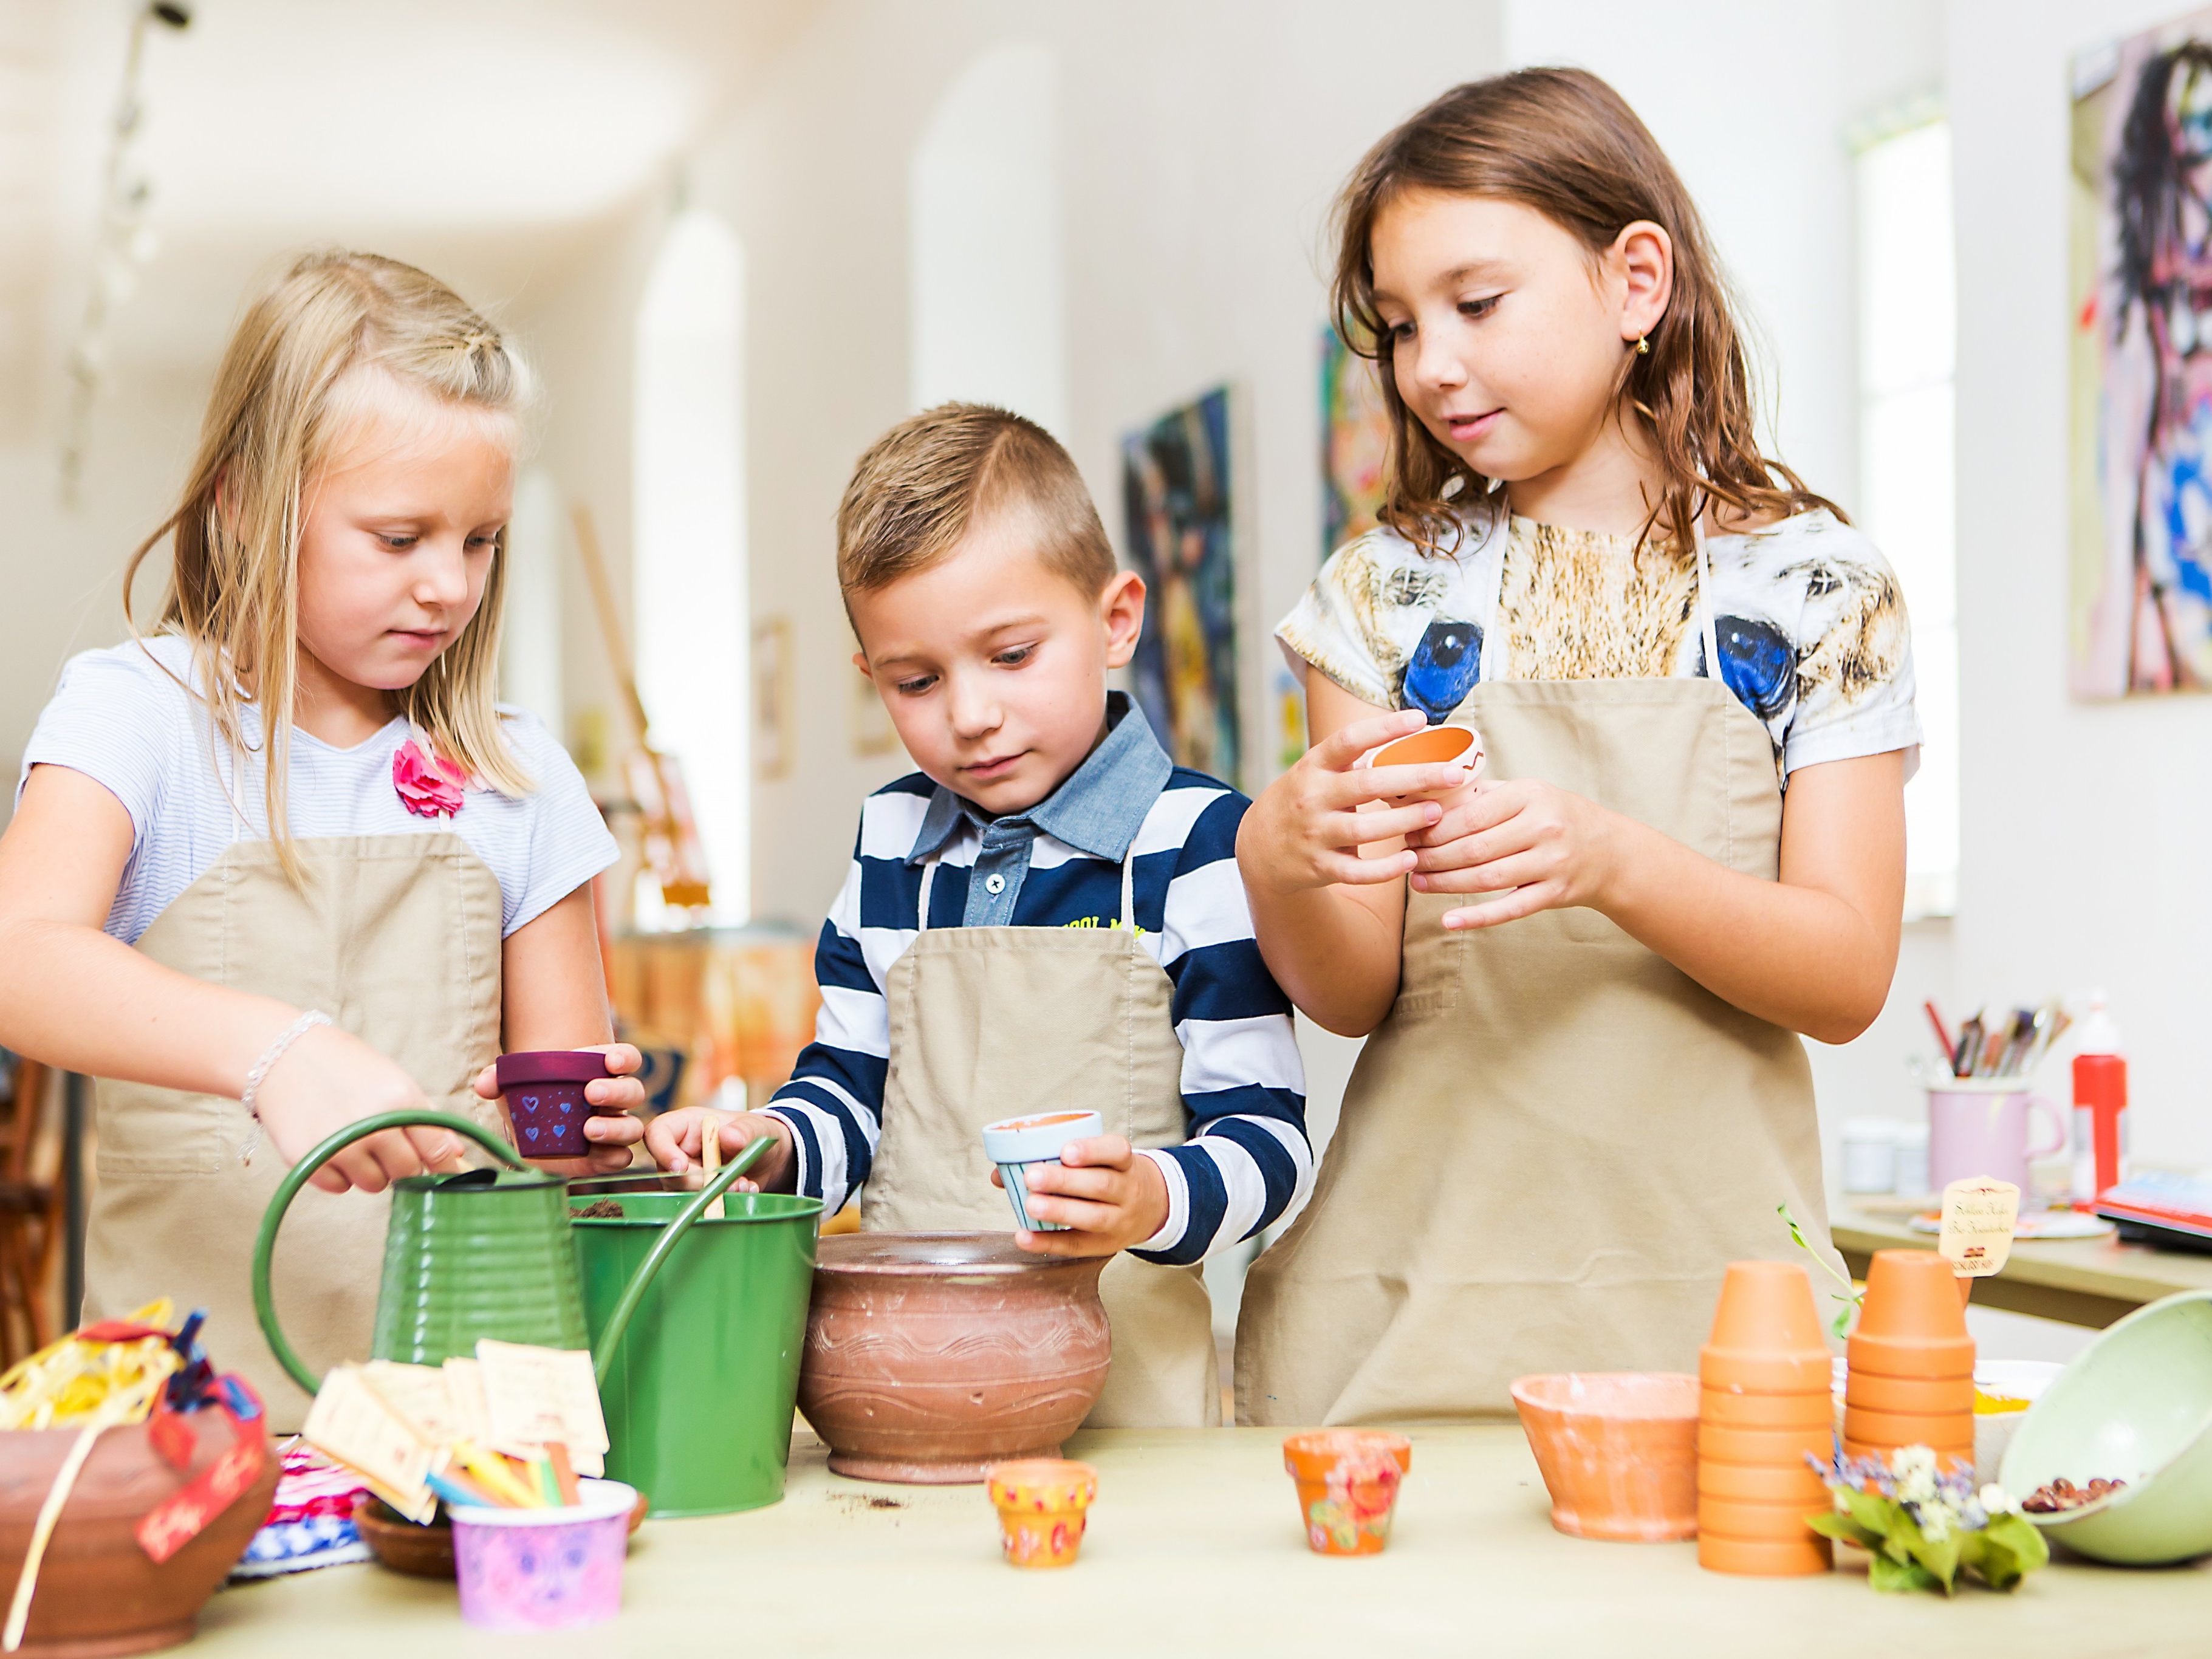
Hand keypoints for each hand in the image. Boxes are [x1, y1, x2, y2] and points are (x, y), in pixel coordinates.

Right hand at [252, 1021, 470, 1194]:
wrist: (281, 1055)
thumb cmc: (345, 1066)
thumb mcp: (393, 1080)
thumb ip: (426, 1119)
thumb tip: (455, 1156)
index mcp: (400, 1101)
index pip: (437, 1151)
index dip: (444, 1166)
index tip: (444, 1172)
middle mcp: (372, 1127)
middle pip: (407, 1172)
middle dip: (402, 1163)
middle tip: (384, 1141)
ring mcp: (339, 1146)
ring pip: (375, 1185)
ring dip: (371, 1170)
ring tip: (354, 1138)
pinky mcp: (308, 1160)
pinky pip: (340, 1188)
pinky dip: (339, 1174)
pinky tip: (330, 1145)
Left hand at [472, 1042, 647, 1176]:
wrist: (529, 1139)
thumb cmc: (530, 1102)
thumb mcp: (512, 1088)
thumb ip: (497, 1079)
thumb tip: (485, 1084)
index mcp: (599, 1072)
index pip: (627, 1058)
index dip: (625, 1057)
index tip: (610, 1061)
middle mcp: (614, 1100)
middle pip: (633, 1091)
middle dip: (616, 1091)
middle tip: (590, 1093)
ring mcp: (613, 1128)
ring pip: (633, 1127)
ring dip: (616, 1127)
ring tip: (588, 1130)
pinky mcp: (606, 1157)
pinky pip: (624, 1157)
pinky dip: (615, 1157)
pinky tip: (597, 1155)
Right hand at [643, 1106, 795, 1192]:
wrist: (770, 1159)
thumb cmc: (756, 1134)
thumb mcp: (756, 1128)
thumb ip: (744, 1131)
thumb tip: (728, 1136)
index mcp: (686, 1125)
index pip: (657, 1133)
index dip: (662, 1151)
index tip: (681, 1167)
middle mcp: (680, 1151)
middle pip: (668, 1172)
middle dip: (699, 1182)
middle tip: (732, 1182)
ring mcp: (686, 1175)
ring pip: (683, 1193)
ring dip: (714, 1194)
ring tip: (744, 1185)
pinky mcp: (696, 1195)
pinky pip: (699, 1205)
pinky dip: (723, 1202)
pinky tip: (746, 1191)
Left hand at [994, 1135, 1169, 1256]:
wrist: (1151, 1207)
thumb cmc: (1110, 1176)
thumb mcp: (1100, 1160)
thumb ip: (1055, 1159)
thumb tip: (1000, 1173)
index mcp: (1124, 1163)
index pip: (1117, 1151)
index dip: (1092, 1150)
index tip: (1065, 1151)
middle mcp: (1127, 1191)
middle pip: (1101, 1185)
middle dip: (1064, 1181)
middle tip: (1032, 1177)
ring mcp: (1119, 1221)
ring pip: (1093, 1217)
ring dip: (1059, 1211)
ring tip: (1030, 1205)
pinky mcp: (1105, 1245)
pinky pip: (1077, 1245)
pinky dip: (1048, 1242)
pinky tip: (1024, 1237)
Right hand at [1237, 708, 1473, 895]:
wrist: (1258, 847)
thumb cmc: (1303, 801)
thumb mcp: (1316, 773)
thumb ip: (1353, 762)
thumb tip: (1412, 741)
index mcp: (1313, 767)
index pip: (1348, 741)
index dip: (1384, 728)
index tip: (1420, 719)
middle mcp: (1312, 798)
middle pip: (1367, 784)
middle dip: (1414, 777)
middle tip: (1453, 773)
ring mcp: (1314, 834)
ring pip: (1365, 830)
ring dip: (1405, 821)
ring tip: (1437, 813)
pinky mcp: (1319, 868)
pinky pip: (1357, 872)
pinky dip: (1385, 870)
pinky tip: (1411, 860)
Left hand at [1404, 778, 1625, 928]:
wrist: (1610, 851)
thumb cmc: (1555, 816)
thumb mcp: (1527, 793)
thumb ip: (1484, 796)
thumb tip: (1428, 800)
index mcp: (1531, 795)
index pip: (1471, 815)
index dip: (1435, 828)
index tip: (1411, 833)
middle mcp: (1543, 828)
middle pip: (1474, 848)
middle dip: (1433, 857)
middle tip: (1407, 861)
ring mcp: (1551, 863)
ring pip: (1486, 878)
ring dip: (1445, 883)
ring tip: (1418, 883)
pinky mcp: (1555, 894)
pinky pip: (1509, 909)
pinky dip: (1477, 917)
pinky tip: (1448, 920)